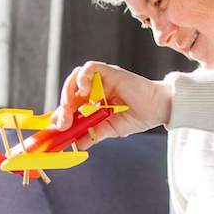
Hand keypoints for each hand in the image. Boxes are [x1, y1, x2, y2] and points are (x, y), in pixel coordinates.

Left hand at [51, 61, 172, 148]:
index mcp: (92, 101)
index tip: (55, 128)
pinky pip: (90, 68)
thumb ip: (94, 134)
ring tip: (69, 109)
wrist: (158, 109)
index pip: (70, 105)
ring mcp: (101, 78)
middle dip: (63, 108)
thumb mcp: (110, 129)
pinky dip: (83, 78)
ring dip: (69, 93)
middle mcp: (94, 88)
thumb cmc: (137, 116)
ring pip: (75, 77)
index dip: (60, 114)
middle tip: (63, 123)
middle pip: (70, 92)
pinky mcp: (109, 71)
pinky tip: (84, 91)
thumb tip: (78, 145)